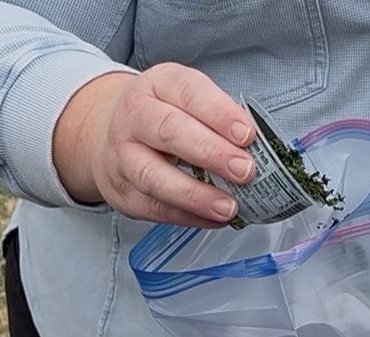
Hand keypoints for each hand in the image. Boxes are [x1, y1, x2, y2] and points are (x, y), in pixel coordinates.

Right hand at [53, 64, 256, 226]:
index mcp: (157, 85)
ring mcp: (123, 157)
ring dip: (196, 195)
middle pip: (169, 132)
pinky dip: (189, 217)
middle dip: (211, 153)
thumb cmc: (162, 117)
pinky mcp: (123, 192)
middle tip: (244, 171)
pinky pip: (156, 208)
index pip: (188, 92)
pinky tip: (214, 219)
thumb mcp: (187, 101)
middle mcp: (134, 118)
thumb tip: (258, 151)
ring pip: (154, 177)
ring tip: (229, 207)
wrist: (112, 135)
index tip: (247, 135)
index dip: (219, 114)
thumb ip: (219, 120)